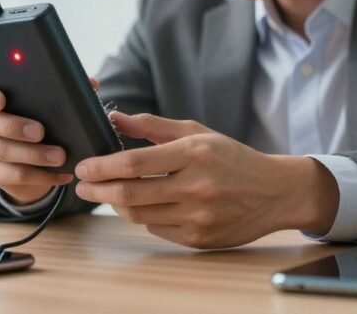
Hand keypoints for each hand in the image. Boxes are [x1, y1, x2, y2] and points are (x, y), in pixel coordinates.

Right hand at [0, 76, 98, 204]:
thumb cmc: (40, 121)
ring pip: (1, 151)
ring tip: (59, 156)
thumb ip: (66, 91)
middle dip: (14, 126)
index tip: (0, 99)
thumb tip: (91, 83)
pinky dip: (41, 176)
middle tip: (40, 131)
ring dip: (32, 154)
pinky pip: (13, 175)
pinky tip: (62, 174)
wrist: (32, 159)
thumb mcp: (49, 105)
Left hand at [73, 112, 338, 248]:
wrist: (275, 192)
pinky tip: (140, 205)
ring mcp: (197, 216)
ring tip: (106, 194)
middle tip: (81, 186)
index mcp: (194, 154)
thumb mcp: (197, 132)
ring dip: (116, 205)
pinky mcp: (199, 239)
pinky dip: (143, 217)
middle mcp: (196, 187)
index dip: (102, 166)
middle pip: (130, 194)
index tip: (83, 167)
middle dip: (98, 191)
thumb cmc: (232, 158)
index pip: (135, 163)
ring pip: (139, 215)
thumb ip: (153, 126)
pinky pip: (157, 229)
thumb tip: (114, 118)